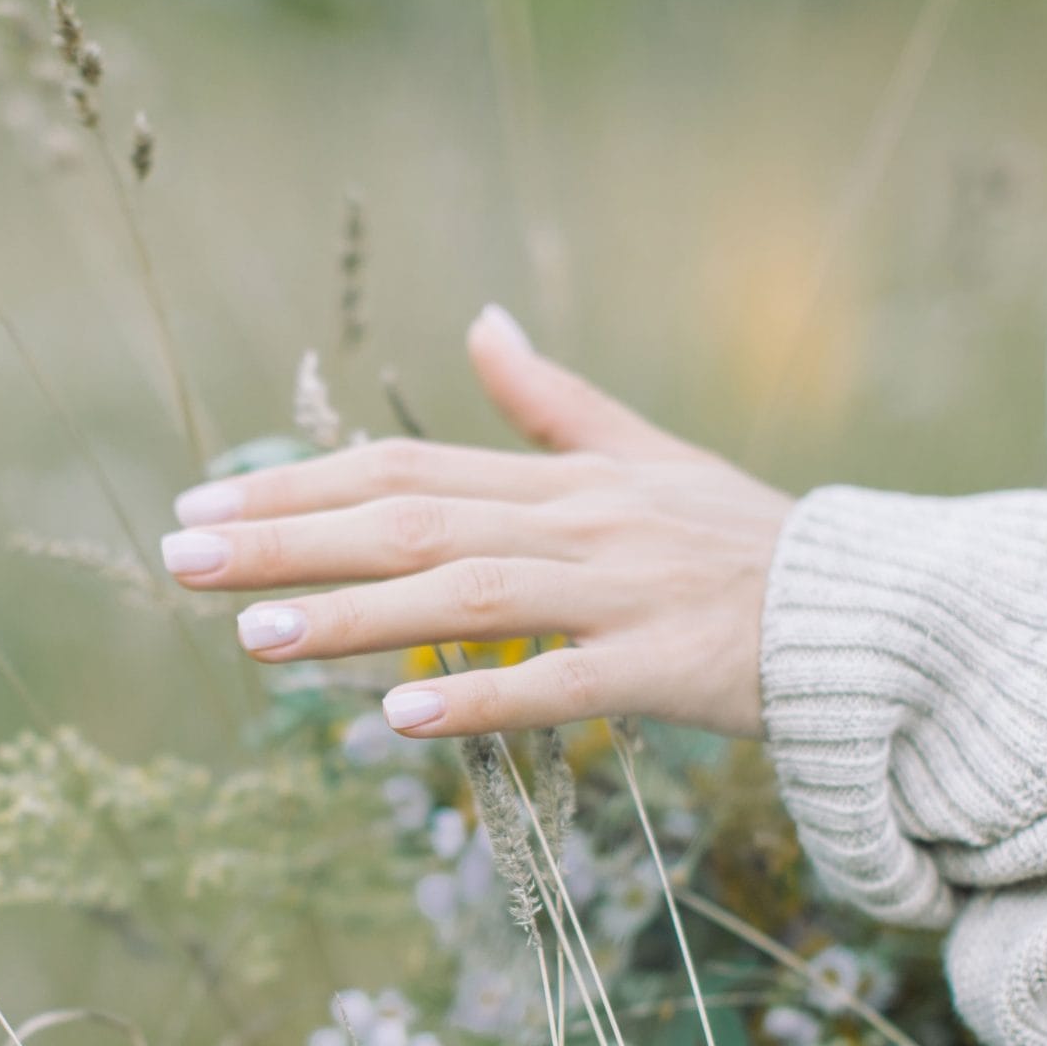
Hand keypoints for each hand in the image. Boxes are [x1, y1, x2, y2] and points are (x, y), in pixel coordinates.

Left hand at [159, 305, 794, 738]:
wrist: (865, 614)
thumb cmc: (742, 542)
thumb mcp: (647, 454)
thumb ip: (555, 400)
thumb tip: (483, 319)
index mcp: (565, 479)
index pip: (407, 468)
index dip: (300, 483)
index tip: (202, 502)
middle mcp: (580, 525)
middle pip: (414, 522)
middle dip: (290, 539)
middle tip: (180, 557)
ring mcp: (621, 595)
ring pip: (470, 597)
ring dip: (357, 618)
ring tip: (254, 637)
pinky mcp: (661, 669)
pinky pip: (561, 686)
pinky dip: (481, 701)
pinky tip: (398, 726)